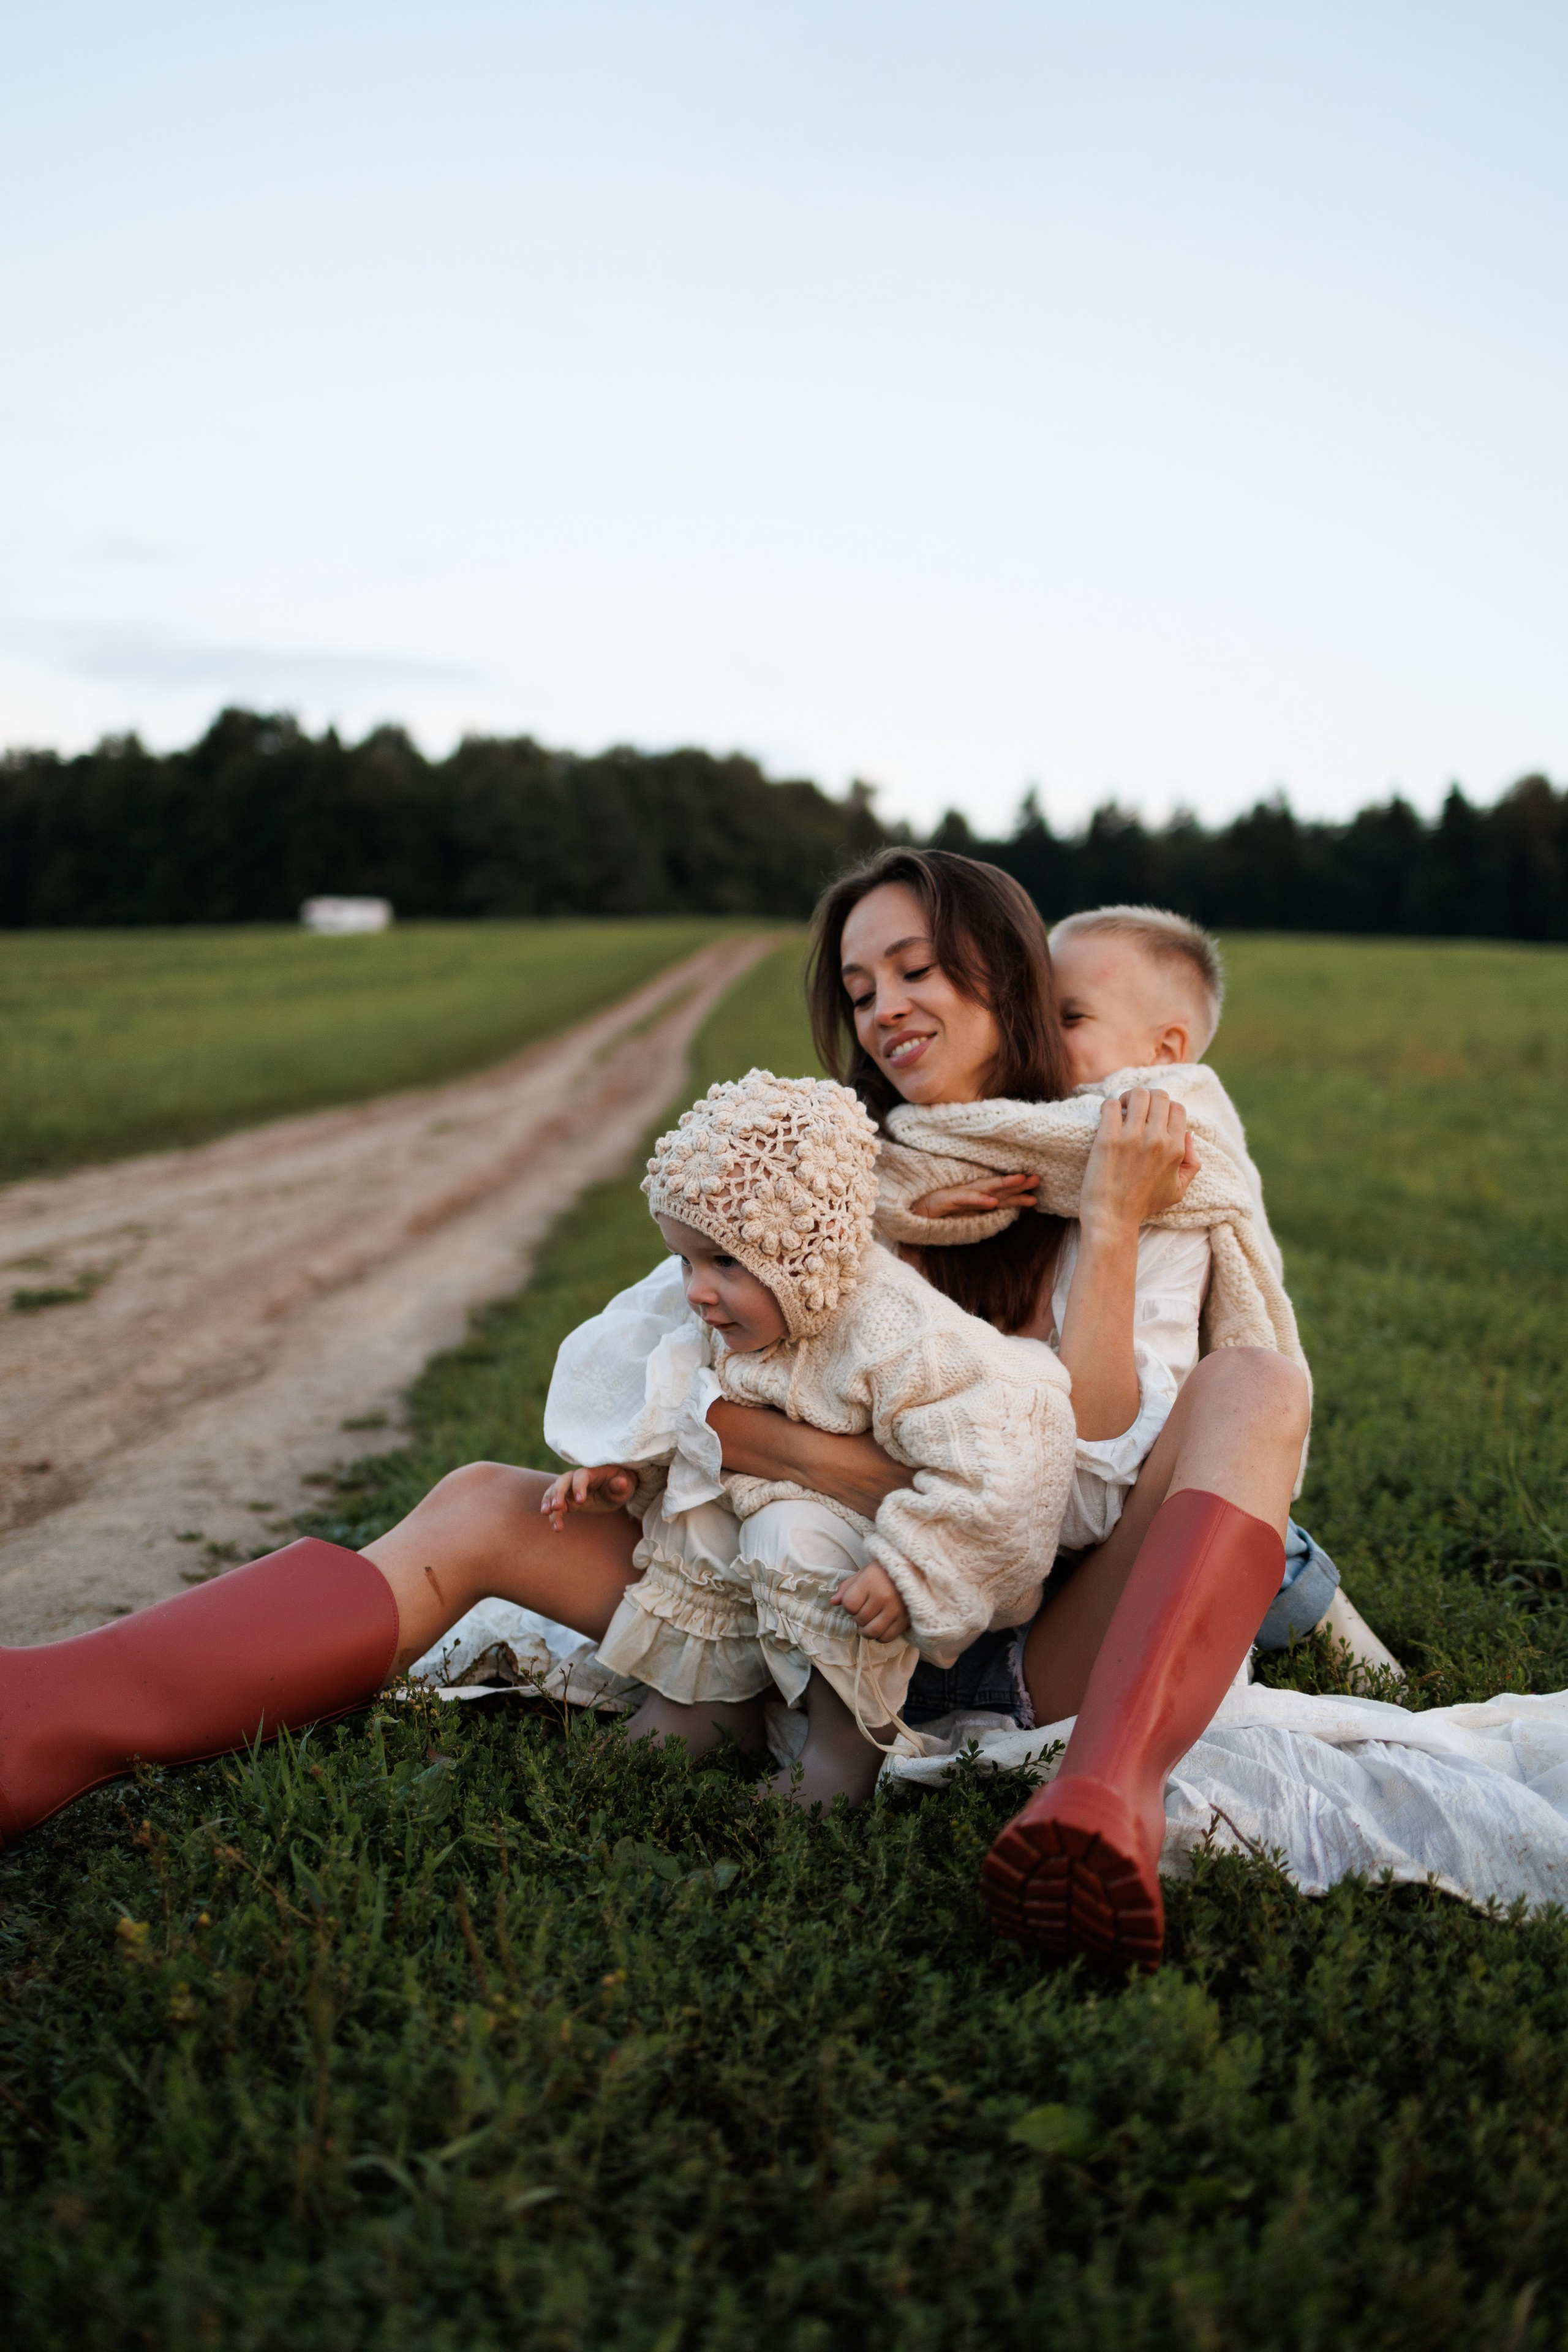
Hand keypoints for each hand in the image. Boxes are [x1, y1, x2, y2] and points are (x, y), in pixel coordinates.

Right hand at [540, 1464, 637, 1530]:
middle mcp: (577, 1477)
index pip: (581, 1476)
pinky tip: (555, 1526)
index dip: (579, 1487)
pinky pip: (555, 1504)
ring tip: (547, 1514)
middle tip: (556, 1507)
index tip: (580, 1501)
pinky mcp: (567, 1499)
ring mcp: (570, 1488)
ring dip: (549, 1502)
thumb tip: (621, 1483)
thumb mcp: (625, 1485)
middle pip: (563, 1481)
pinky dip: (553, 1513)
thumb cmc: (620, 1484)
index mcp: (592, 1472)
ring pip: (555, 1492)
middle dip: (558, 1493)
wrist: (615, 1489)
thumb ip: (620, 1485)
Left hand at [834, 1562, 910, 1641]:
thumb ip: (847, 1588)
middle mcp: (882, 1597)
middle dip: (858, 1618)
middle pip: (860, 1619)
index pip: (849, 1605)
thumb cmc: (884, 1572)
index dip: (849, 1606)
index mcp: (869, 1582)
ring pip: (872, 1632)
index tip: (855, 1601)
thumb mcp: (863, 1574)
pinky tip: (881, 1625)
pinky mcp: (904, 1621)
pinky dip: (880, 1636)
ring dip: (866, 1630)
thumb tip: (833, 1602)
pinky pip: (886, 1637)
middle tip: (864, 1611)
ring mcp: (895, 1610)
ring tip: (869, 1622)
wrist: (913, 1572)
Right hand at [910, 1170, 1038, 1219]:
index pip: (1001, 1193)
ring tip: (1021, 1180)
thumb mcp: (964, 1212)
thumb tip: (1000, 1208)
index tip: (1036, 1189)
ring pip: (986, 1188)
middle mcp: (971, 1193)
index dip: (1018, 1191)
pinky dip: (979, 1200)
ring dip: (1004, 1184)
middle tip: (1037, 1178)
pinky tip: (993, 1202)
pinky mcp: (949, 1199)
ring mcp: (960, 1194)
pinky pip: (966, 1200)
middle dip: (1018, 1183)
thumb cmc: (938, 1211)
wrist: (912, 1211)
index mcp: (976, 1196)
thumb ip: (980, 1209)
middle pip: (998, 1187)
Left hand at [1078, 1089, 1199, 1237]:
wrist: (1112, 1218)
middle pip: (1159, 1095)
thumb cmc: (1143, 1204)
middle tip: (1134, 1110)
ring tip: (1121, 1110)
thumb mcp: (1179, 1190)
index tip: (1151, 1117)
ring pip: (1137, 1094)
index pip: (1177, 1107)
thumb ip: (1192, 1163)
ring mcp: (1132, 1137)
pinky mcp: (1108, 1138)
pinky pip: (1110, 1104)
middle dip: (1147, 1098)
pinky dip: (1109, 1106)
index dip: (1164, 1108)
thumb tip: (1189, 1133)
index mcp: (1175, 1149)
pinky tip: (1107, 1118)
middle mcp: (1157, 1139)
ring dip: (1128, 1097)